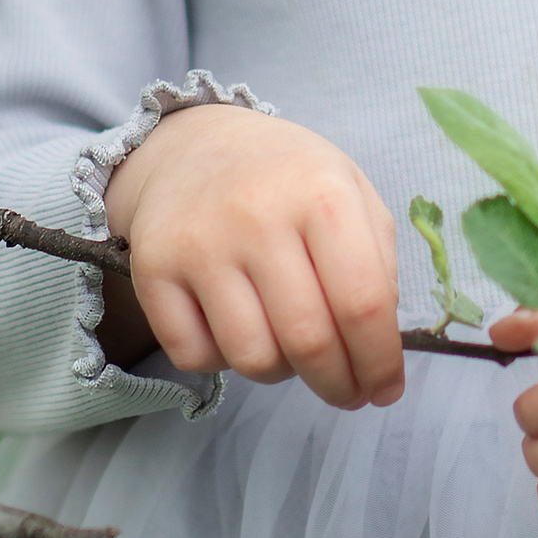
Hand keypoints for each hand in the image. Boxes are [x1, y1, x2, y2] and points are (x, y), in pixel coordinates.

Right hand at [101, 105, 403, 408]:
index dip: (380, 363)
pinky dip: (221, 361)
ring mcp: (200, 244)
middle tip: (346, 392)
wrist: (195, 145)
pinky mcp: (152, 270)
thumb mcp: (351, 192)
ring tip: (288, 346)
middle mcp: (258, 216)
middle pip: (309, 342)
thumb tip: (380, 348)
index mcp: (322, 194)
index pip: (363, 303)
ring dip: (281, 372)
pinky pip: (195, 358)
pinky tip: (236, 327)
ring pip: (252, 359)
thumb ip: (379, 264)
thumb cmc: (288, 179)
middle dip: (337, 384)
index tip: (385, 391)